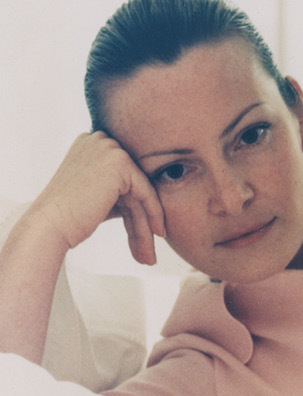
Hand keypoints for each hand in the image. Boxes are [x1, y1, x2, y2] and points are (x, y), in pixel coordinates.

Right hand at [28, 132, 164, 263]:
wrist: (50, 225)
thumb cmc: (70, 216)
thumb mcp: (99, 196)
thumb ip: (121, 190)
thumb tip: (149, 198)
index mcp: (92, 144)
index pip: (125, 178)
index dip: (136, 207)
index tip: (147, 232)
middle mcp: (100, 140)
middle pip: (133, 186)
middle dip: (142, 219)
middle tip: (148, 250)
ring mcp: (109, 148)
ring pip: (141, 191)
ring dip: (147, 224)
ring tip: (150, 255)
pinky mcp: (119, 162)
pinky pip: (146, 191)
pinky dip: (154, 213)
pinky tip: (159, 233)